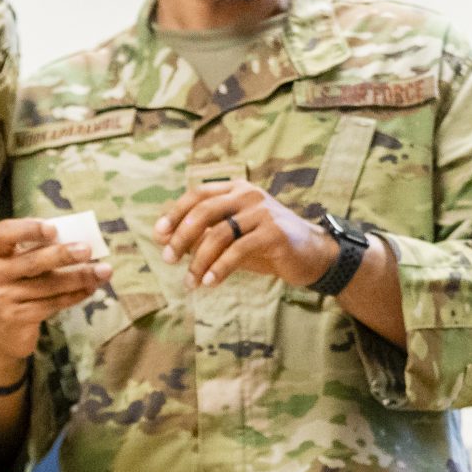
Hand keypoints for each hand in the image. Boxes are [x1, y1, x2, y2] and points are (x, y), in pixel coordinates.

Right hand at [0, 220, 110, 380]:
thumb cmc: (18, 287)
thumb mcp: (20, 266)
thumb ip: (41, 251)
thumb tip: (81, 241)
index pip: (4, 233)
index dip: (28, 229)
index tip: (53, 230)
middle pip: (32, 262)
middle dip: (62, 255)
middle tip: (87, 250)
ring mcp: (2, 298)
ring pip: (48, 285)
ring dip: (79, 277)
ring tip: (103, 271)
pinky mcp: (16, 318)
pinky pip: (52, 304)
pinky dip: (75, 295)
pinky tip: (90, 288)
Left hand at [155, 180, 337, 288]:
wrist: (312, 255)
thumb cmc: (267, 246)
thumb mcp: (234, 237)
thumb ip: (205, 234)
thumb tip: (165, 239)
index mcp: (237, 189)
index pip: (197, 195)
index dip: (174, 213)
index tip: (158, 236)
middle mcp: (249, 195)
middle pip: (203, 211)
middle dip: (181, 237)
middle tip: (168, 259)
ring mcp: (263, 212)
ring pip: (218, 234)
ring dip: (199, 260)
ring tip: (191, 282)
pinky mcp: (274, 232)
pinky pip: (238, 250)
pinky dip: (220, 268)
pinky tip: (211, 283)